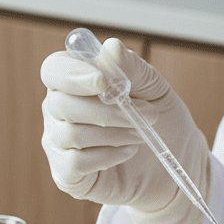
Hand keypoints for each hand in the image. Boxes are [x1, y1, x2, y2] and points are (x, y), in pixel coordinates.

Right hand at [40, 38, 210, 223]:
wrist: (170, 162)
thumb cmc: (159, 120)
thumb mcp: (154, 88)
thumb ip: (132, 68)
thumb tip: (110, 47)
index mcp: (73, 81)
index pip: (53, 69)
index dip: (72, 74)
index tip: (102, 81)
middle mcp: (58, 111)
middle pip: (61, 104)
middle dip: (106, 109)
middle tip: (145, 114)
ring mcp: (58, 145)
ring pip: (70, 134)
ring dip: (112, 133)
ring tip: (139, 133)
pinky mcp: (66, 175)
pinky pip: (75, 162)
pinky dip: (106, 156)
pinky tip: (126, 152)